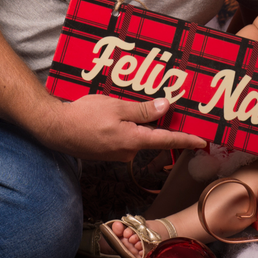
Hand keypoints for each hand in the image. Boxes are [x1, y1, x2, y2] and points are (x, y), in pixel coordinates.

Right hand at [37, 94, 206, 161]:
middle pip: (152, 136)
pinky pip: (123, 137)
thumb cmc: (84, 116)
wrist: (54, 129)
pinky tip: (112, 113)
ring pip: (136, 135)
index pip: (167, 140)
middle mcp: (127, 152)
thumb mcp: (116, 107)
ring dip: (137, 122)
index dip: (186, 140)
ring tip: (125, 104)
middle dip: (156, 121)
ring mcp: (116, 154)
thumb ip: (143, 110)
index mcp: (133, 141)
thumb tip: (167, 107)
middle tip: (162, 103)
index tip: (202, 141)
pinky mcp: (106, 151)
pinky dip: (124, 126)